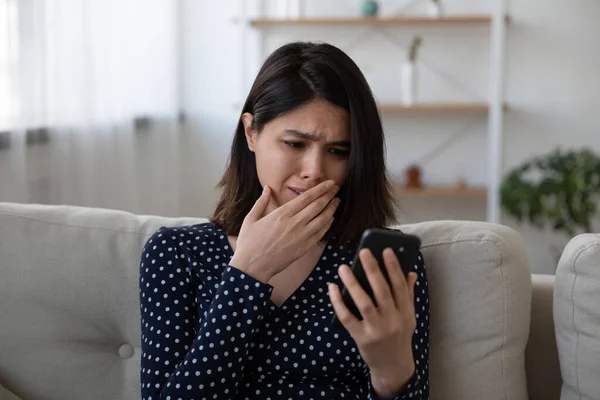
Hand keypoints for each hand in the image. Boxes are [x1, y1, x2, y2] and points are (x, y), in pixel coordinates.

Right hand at [229, 180, 339, 282]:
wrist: (252, 266)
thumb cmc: (249, 243)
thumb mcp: (251, 219)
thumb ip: (261, 202)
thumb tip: (267, 188)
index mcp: (282, 213)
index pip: (307, 197)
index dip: (321, 189)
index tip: (329, 183)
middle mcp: (294, 223)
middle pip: (318, 205)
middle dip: (329, 195)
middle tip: (336, 188)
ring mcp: (301, 236)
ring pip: (322, 219)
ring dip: (332, 208)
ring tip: (337, 201)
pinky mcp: (304, 248)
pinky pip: (320, 234)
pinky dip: (328, 224)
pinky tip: (331, 219)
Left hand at [329, 248, 417, 397]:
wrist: (393, 366)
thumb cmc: (399, 336)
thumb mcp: (409, 317)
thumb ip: (408, 295)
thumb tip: (411, 273)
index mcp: (405, 312)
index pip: (399, 286)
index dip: (393, 267)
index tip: (385, 250)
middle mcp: (392, 320)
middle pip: (382, 292)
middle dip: (372, 270)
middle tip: (363, 252)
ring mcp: (376, 330)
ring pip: (363, 303)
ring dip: (353, 284)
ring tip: (343, 267)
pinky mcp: (361, 338)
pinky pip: (347, 318)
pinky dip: (338, 302)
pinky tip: (332, 288)